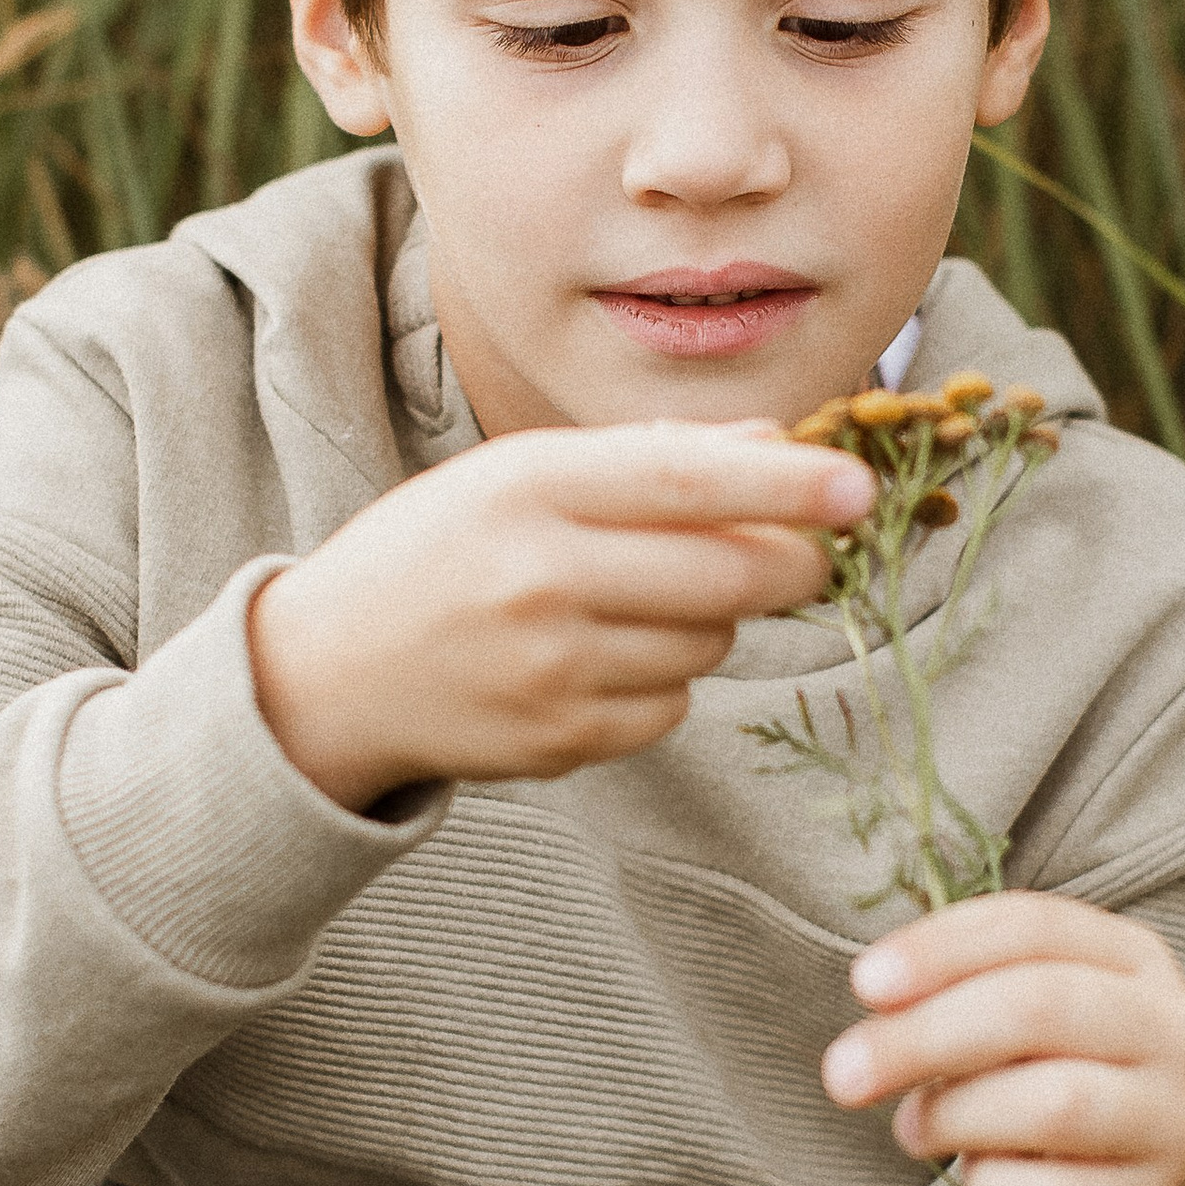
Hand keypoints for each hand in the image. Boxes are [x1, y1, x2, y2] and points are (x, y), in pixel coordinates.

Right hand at [248, 424, 875, 807]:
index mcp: (527, 488)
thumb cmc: (437, 552)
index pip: (688, 481)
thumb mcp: (517, 475)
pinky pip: (670, 707)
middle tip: (809, 550)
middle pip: (725, 573)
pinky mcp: (559, 741)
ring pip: (708, 644)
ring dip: (711, 620)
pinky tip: (601, 659)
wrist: (325, 675)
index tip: (859, 486)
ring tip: (641, 599)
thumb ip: (648, 457)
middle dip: (792, 561)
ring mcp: (550, 670)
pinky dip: (663, 682)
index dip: (789, 484)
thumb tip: (779, 444)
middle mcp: (540, 578)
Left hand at [820, 897, 1184, 1185]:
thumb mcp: (1026, 1023)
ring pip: (1051, 1103)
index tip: (865, 984)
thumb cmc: (1056, 1086)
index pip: (1034, 926)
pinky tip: (980, 1182)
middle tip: (842, 1074)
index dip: (942, 949)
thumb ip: (964, 993)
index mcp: (1137, 958)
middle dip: (924, 1036)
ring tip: (912, 1129)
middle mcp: (1174, 1030)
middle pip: (1040, 1007)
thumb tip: (880, 998)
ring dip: (953, 1116)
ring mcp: (1176, 1122)